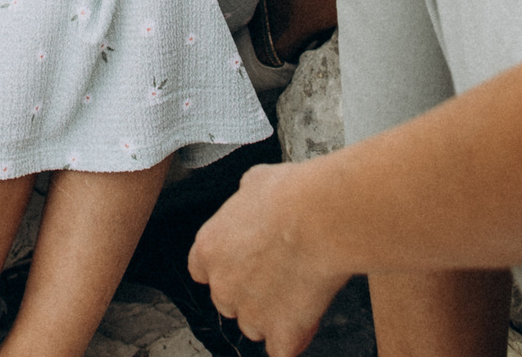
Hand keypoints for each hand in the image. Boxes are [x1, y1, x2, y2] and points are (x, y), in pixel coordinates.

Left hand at [189, 161, 350, 356]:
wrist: (318, 218)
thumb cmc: (290, 194)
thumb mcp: (255, 181)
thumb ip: (245, 202)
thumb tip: (253, 197)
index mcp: (209, 248)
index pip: (203, 271)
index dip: (226, 268)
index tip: (245, 262)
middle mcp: (222, 286)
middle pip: (229, 301)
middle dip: (251, 292)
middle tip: (281, 272)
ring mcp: (250, 313)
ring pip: (255, 326)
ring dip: (274, 315)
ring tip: (301, 290)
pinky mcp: (281, 333)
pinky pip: (282, 351)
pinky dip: (293, 340)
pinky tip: (306, 323)